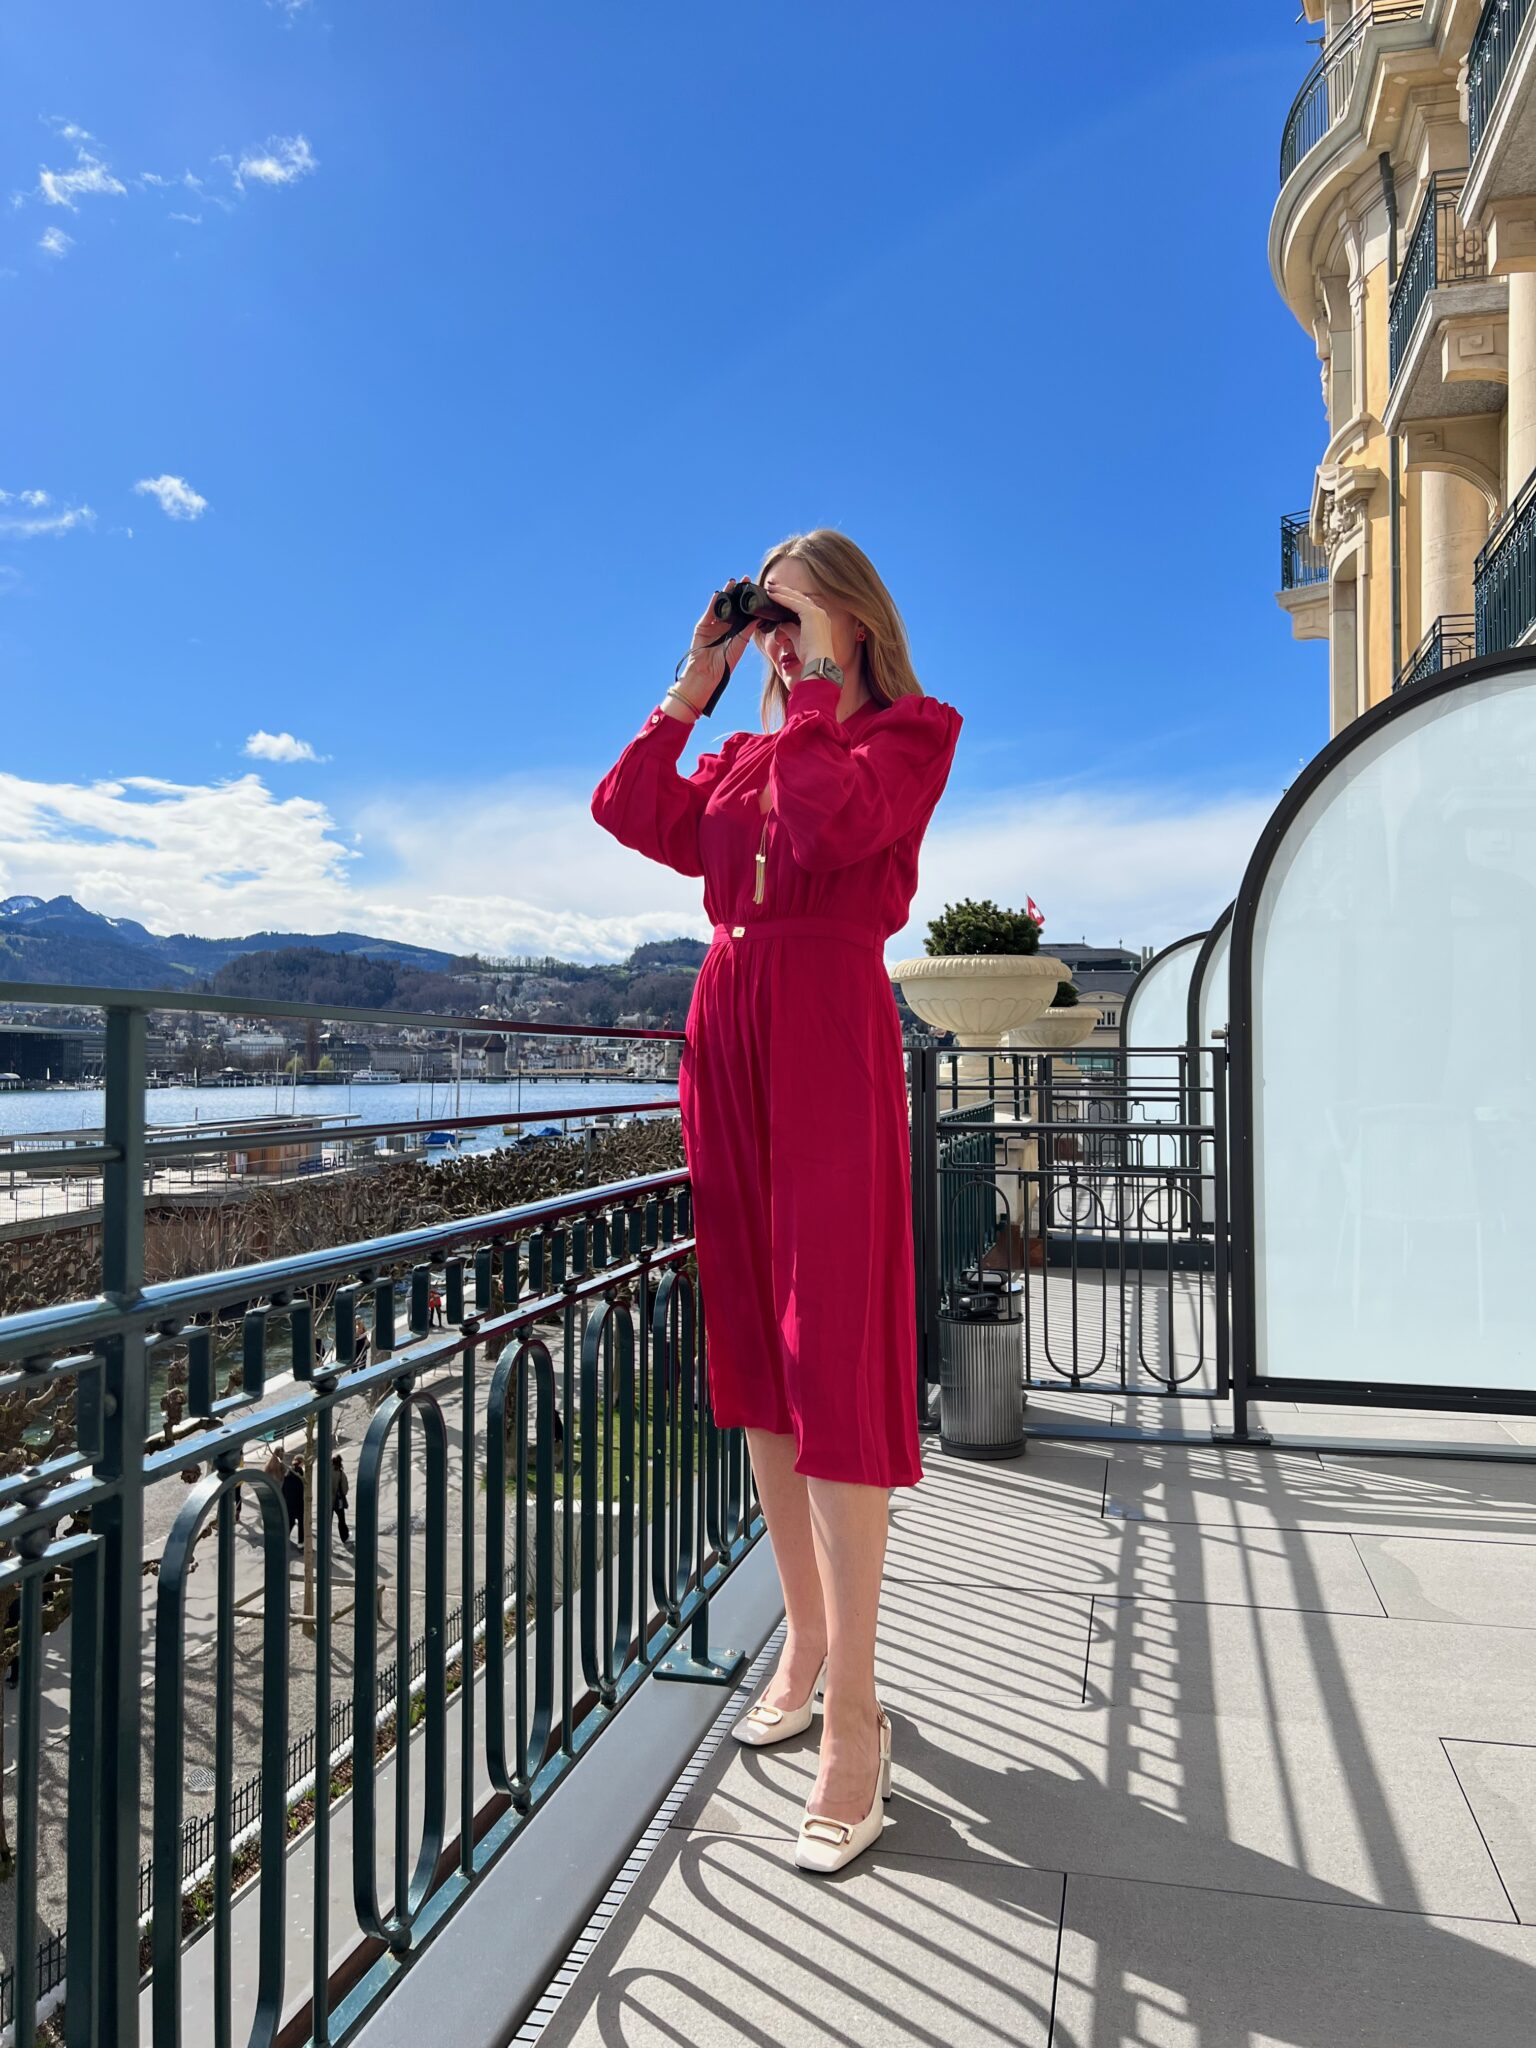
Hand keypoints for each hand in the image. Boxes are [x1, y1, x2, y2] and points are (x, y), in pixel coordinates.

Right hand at [675, 575, 754, 707]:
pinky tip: (720, 594)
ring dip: (727, 593)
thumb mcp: (740, 644)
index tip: (757, 589)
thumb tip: (760, 617)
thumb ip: (748, 629)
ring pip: (721, 605)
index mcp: (736, 631)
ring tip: (734, 582)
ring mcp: (713, 625)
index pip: (743, 612)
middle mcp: (725, 626)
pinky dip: (714, 603)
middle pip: (733, 605)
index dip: (749, 601)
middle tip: (746, 579)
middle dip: (739, 593)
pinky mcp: (702, 626)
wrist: (708, 674)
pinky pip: (710, 611)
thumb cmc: (726, 664)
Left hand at [762, 574, 834, 669]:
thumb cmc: (810, 656)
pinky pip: (793, 603)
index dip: (789, 597)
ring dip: (782, 591)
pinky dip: (781, 598)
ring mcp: (817, 612)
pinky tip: (772, 595)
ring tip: (770, 586)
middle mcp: (820, 613)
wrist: (818, 663)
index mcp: (820, 619)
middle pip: (800, 597)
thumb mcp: (797, 639)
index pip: (803, 604)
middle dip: (785, 590)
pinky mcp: (811, 614)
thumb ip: (790, 629)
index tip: (778, 593)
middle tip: (772, 585)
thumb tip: (781, 623)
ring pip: (796, 597)